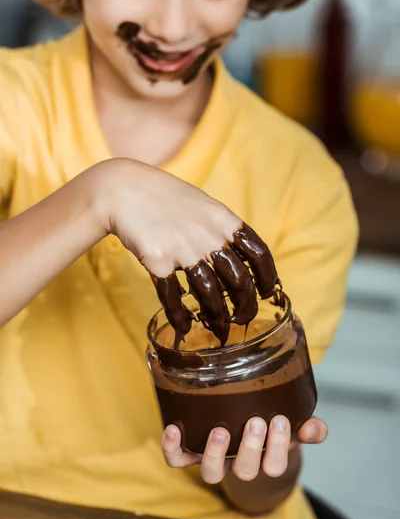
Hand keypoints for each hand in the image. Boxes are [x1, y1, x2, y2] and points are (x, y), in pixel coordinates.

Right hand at [94, 158, 278, 344]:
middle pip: (239, 280)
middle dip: (245, 306)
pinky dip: (180, 317)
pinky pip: (174, 297)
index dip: (267, 277)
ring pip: (210, 294)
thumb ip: (220, 228)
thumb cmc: (164, 197)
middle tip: (243, 318)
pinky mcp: (158, 261)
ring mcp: (183, 249)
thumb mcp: (201, 204)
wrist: (123, 189)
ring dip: (217, 317)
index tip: (268, 292)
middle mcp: (207, 235)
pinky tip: (185, 326)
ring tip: (219, 329)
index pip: (258, 253)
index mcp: (222, 219)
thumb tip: (239, 255)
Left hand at [161, 416, 327, 483]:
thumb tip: (316, 428)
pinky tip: (174, 427)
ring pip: (211, 473)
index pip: (274, 466)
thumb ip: (307, 427)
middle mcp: (238, 464)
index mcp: (265, 458)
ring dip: (215, 454)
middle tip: (255, 422)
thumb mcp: (291, 425)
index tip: (280, 419)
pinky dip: (172, 447)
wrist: (246, 427)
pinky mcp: (190, 453)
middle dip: (251, 448)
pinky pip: (177, 460)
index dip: (278, 448)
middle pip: (245, 471)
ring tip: (221, 431)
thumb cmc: (269, 425)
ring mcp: (214, 461)